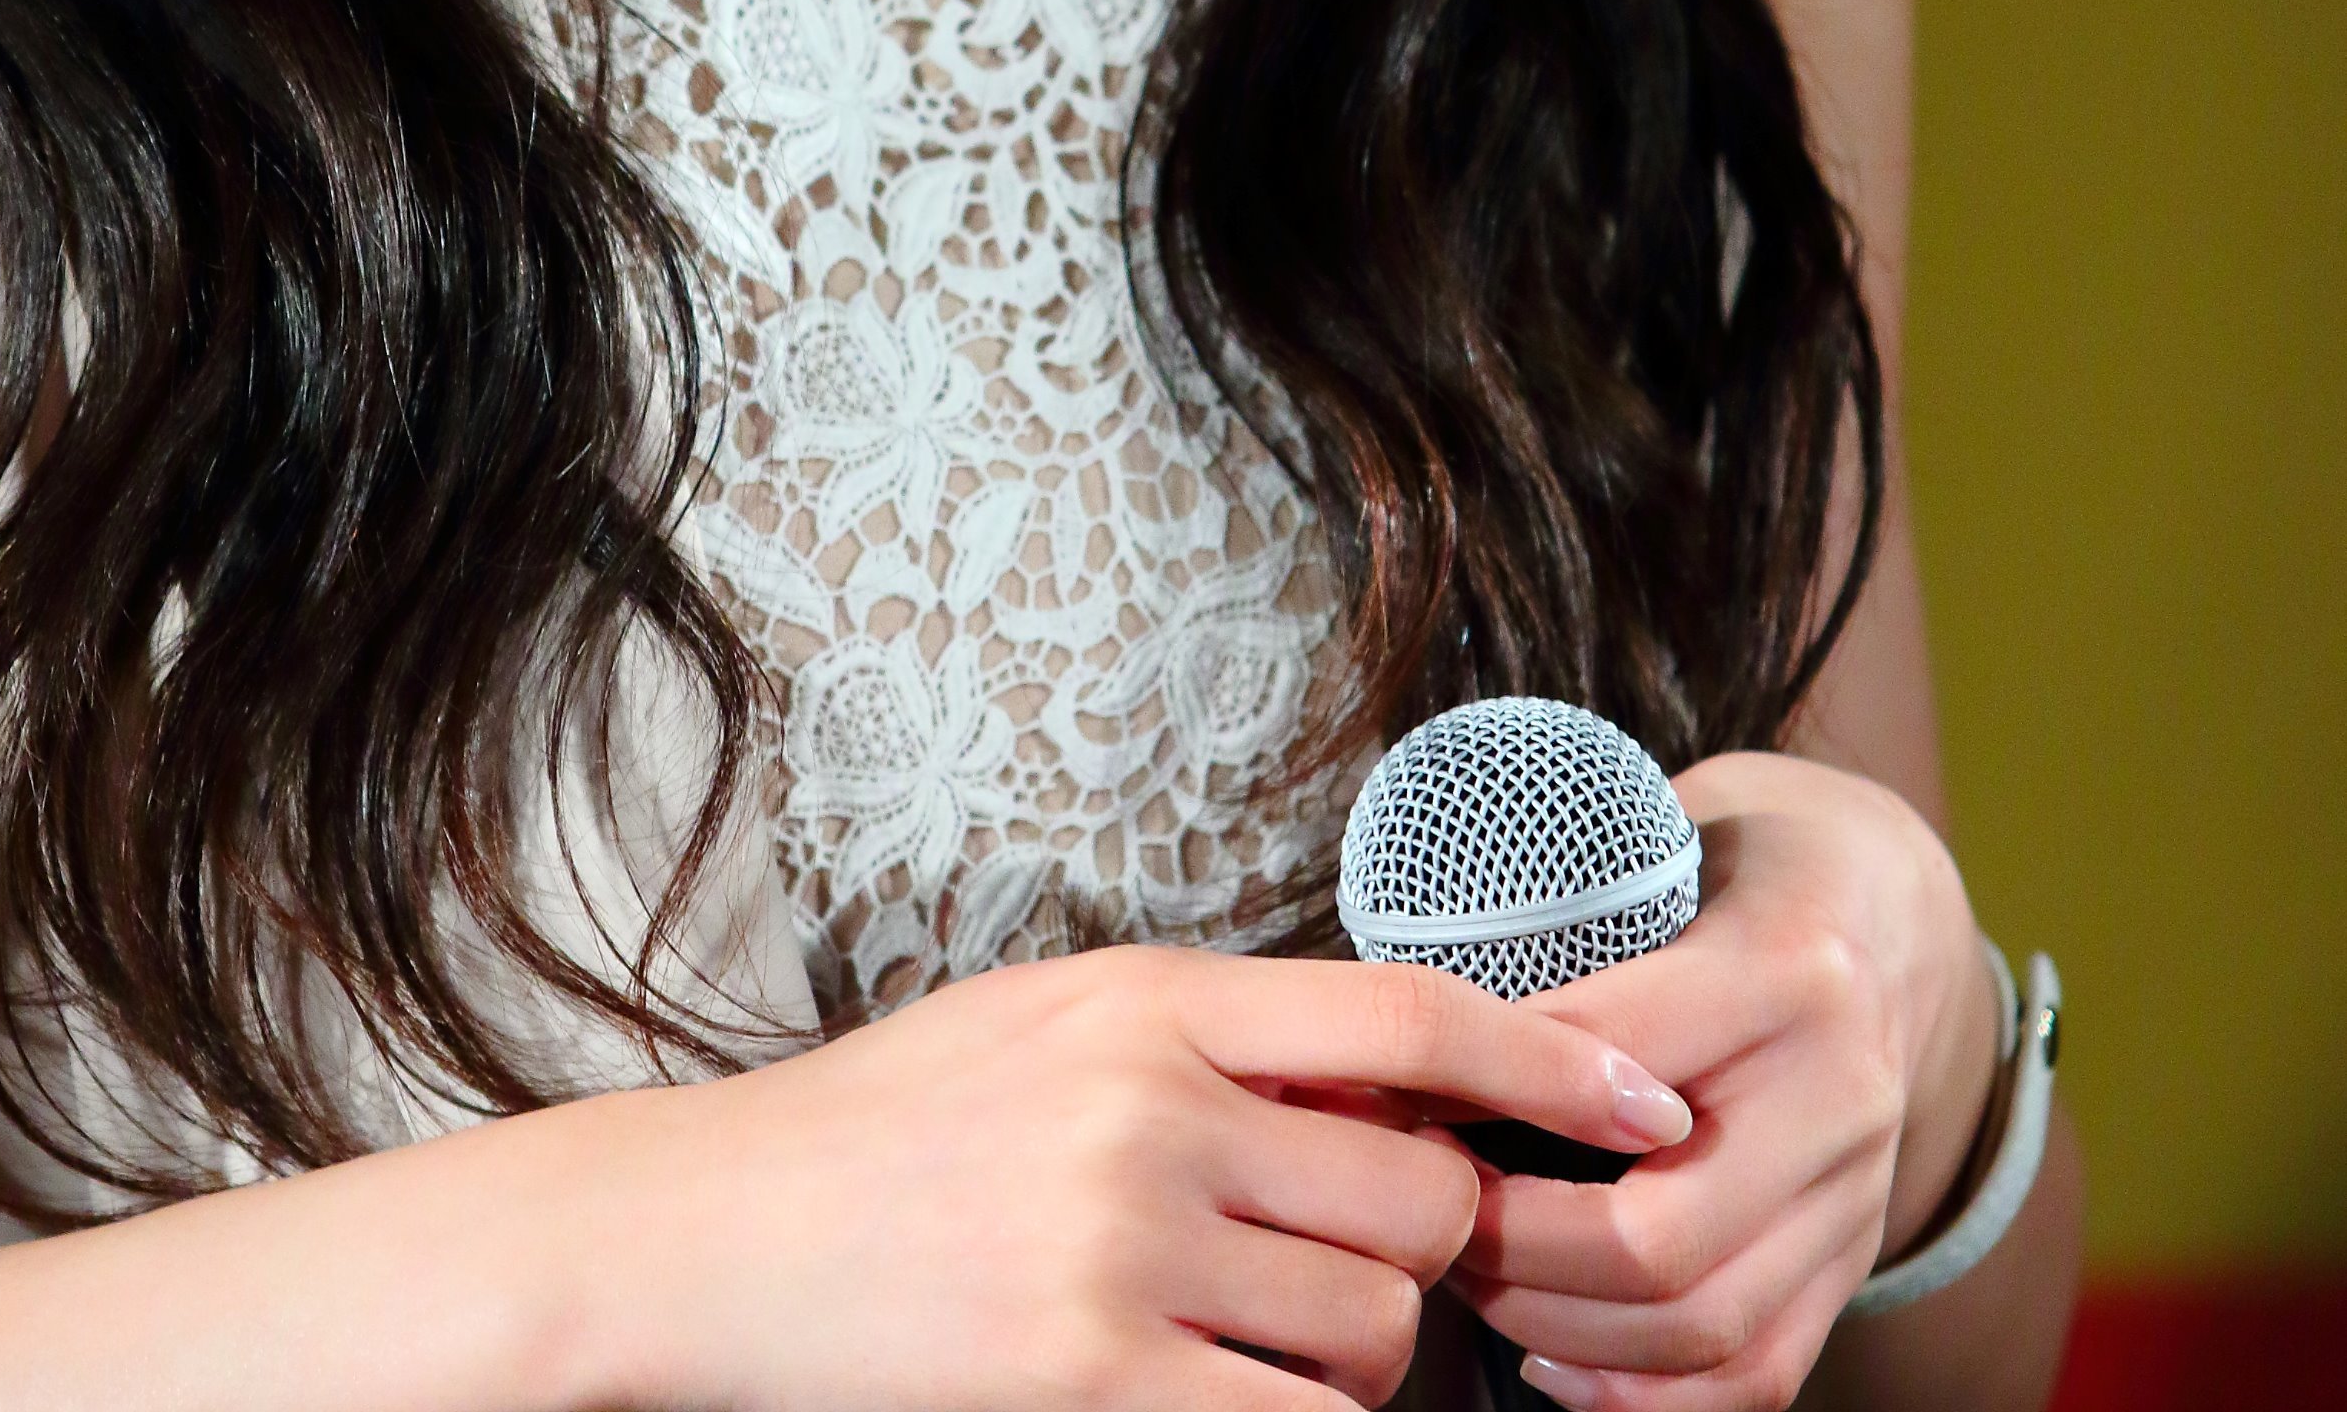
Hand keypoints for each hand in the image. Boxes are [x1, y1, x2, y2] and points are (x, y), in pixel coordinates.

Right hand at [596, 941, 1695, 1411]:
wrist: (712, 1234)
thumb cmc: (890, 1131)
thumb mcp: (1053, 1023)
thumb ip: (1208, 1040)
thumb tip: (1391, 1075)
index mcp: (1150, 997)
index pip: (1409, 1011)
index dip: (1556, 1061)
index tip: (1658, 1102)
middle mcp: (1152, 1108)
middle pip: (1420, 1195)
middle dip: (1426, 1248)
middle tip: (1354, 1267)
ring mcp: (1123, 1250)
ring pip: (1372, 1328)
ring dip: (1353, 1355)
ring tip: (1245, 1336)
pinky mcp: (1091, 1383)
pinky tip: (1215, 1394)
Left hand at [1448, 753, 2001, 1410]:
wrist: (1887, 911)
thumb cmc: (1736, 865)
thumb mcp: (1664, 840)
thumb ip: (1567, 910)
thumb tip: (1408, 996)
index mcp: (1787, 970)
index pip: (1611, 1058)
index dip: (1484, 1087)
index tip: (1397, 1088)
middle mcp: (1838, 1096)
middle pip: (1655, 1236)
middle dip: (1510, 1244)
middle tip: (1423, 1206)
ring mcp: (1857, 1197)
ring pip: (1700, 1326)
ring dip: (1556, 1328)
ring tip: (1466, 1276)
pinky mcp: (1855, 1262)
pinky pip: (1754, 1378)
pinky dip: (1642, 1397)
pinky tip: (1552, 1365)